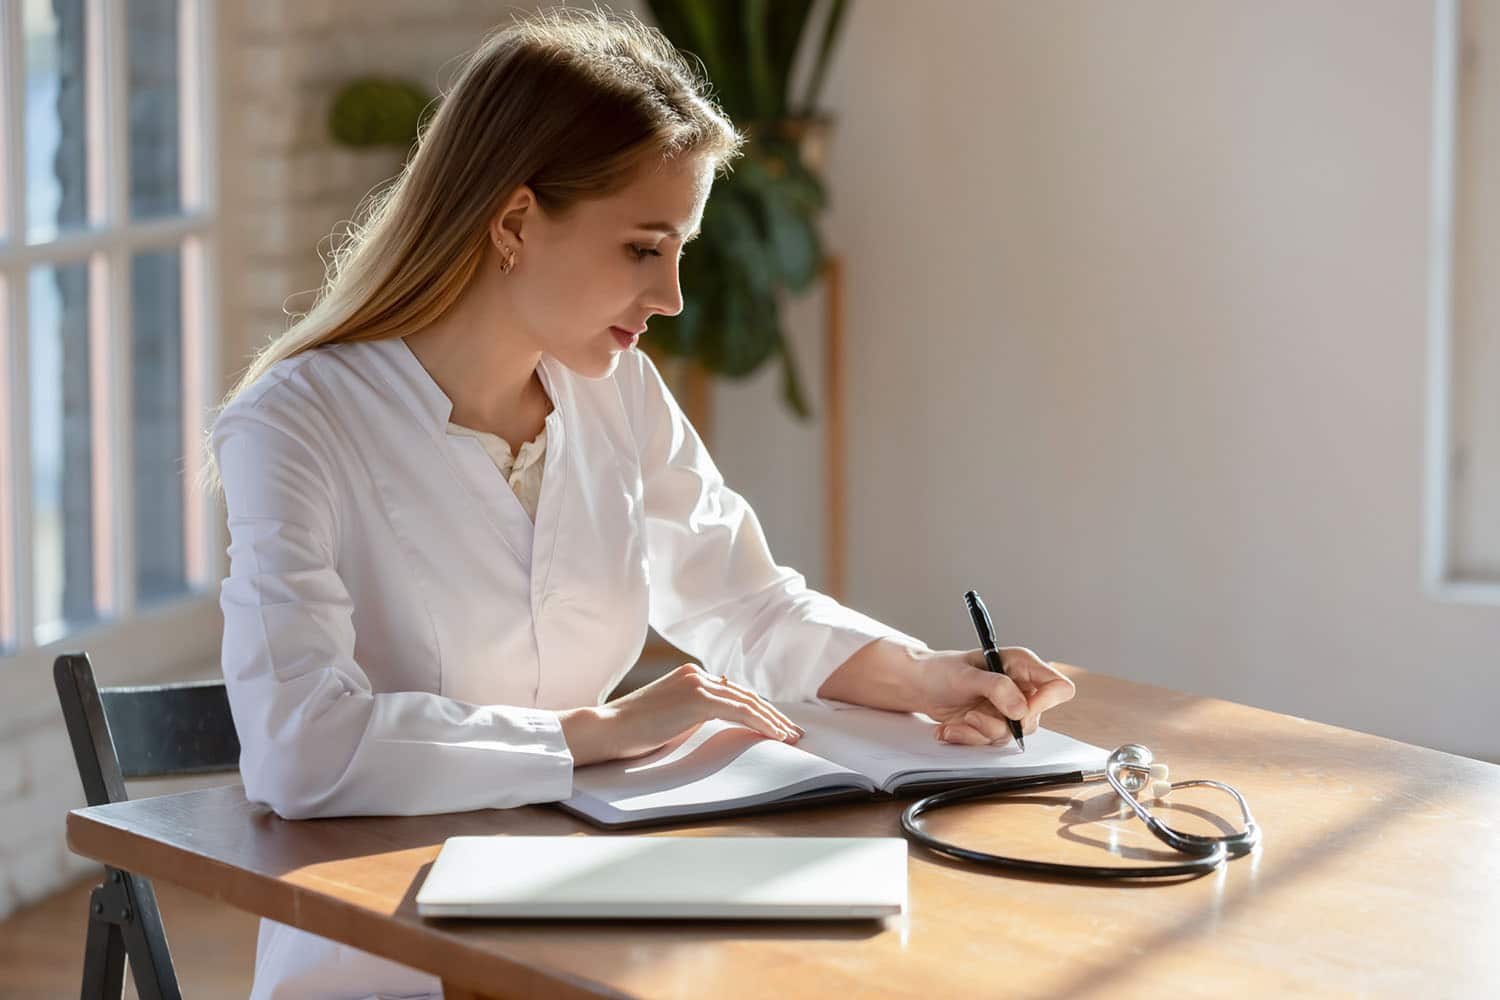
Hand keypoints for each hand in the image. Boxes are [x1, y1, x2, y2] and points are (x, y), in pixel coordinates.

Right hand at [557, 663, 804, 766]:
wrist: (609, 728)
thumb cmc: (633, 730)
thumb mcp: (669, 717)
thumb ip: (693, 713)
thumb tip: (718, 719)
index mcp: (690, 675)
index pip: (732, 692)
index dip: (757, 709)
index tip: (774, 725)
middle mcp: (697, 673)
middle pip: (745, 694)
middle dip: (772, 714)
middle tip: (793, 732)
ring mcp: (698, 683)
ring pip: (747, 702)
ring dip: (773, 720)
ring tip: (791, 737)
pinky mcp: (699, 699)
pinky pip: (740, 711)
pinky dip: (762, 723)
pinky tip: (776, 735)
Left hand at [909, 647, 1075, 745]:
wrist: (919, 686)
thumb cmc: (941, 670)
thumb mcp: (966, 675)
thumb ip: (996, 688)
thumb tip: (1022, 709)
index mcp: (1021, 665)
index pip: (1058, 687)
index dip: (1045, 703)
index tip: (1018, 711)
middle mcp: (1020, 688)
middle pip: (1032, 719)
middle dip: (999, 723)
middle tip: (973, 715)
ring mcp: (1008, 709)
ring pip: (1011, 735)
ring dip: (980, 732)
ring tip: (959, 719)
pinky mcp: (994, 725)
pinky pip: (991, 742)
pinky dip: (969, 738)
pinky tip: (952, 727)